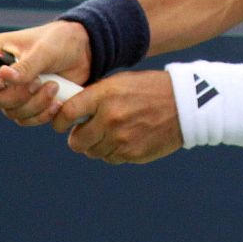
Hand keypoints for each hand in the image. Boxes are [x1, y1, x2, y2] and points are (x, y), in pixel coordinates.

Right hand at [0, 20, 89, 126]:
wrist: (86, 51)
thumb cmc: (61, 40)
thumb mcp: (44, 50)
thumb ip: (25, 66)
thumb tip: (3, 77)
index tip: (0, 83)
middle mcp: (0, 75)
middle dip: (16, 96)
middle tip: (39, 82)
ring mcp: (15, 91)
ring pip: (10, 112)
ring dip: (33, 105)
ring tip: (54, 86)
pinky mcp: (30, 104)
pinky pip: (26, 119)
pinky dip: (41, 115)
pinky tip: (57, 102)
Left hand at [52, 70, 181, 164]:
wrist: (184, 104)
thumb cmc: (149, 89)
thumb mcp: (120, 83)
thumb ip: (95, 97)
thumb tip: (71, 112)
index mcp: (104, 95)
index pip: (67, 113)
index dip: (58, 121)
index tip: (60, 124)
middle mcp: (110, 118)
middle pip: (76, 141)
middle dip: (78, 138)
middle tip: (86, 132)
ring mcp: (121, 139)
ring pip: (93, 152)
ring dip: (97, 145)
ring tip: (112, 133)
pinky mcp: (132, 154)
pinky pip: (111, 158)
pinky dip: (114, 151)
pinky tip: (126, 138)